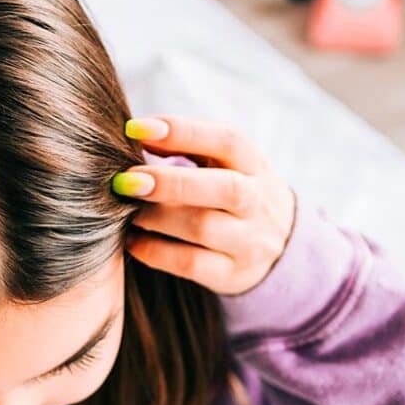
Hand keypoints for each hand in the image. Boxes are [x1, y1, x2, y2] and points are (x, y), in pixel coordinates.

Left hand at [113, 115, 296, 296]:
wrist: (278, 248)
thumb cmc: (231, 194)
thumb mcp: (223, 164)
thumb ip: (186, 145)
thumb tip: (137, 132)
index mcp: (255, 166)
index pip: (228, 141)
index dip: (183, 132)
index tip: (137, 129)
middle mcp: (259, 203)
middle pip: (225, 189)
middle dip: (170, 183)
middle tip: (126, 181)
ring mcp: (249, 242)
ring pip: (203, 228)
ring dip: (156, 217)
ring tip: (126, 210)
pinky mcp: (232, 274)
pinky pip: (190, 264)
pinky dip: (154, 250)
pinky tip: (132, 240)